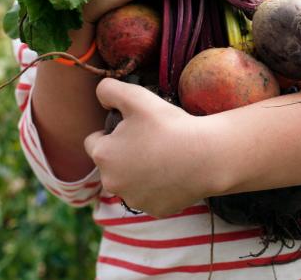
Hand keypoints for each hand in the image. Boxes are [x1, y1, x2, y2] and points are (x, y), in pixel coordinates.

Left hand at [83, 79, 221, 216]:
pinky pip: (150, 196)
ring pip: (130, 182)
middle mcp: (112, 182)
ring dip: (139, 172)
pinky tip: (174, 174)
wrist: (207, 156)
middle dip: (124, 154)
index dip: (112, 132)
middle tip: (151, 141)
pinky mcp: (154, 210)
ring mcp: (133, 199)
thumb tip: (101, 96)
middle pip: (111, 165)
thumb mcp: (136, 96)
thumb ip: (108, 89)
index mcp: (103, 155)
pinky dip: (158, 187)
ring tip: (164, 157)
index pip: (94, 142)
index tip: (133, 128)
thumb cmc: (170, 125)